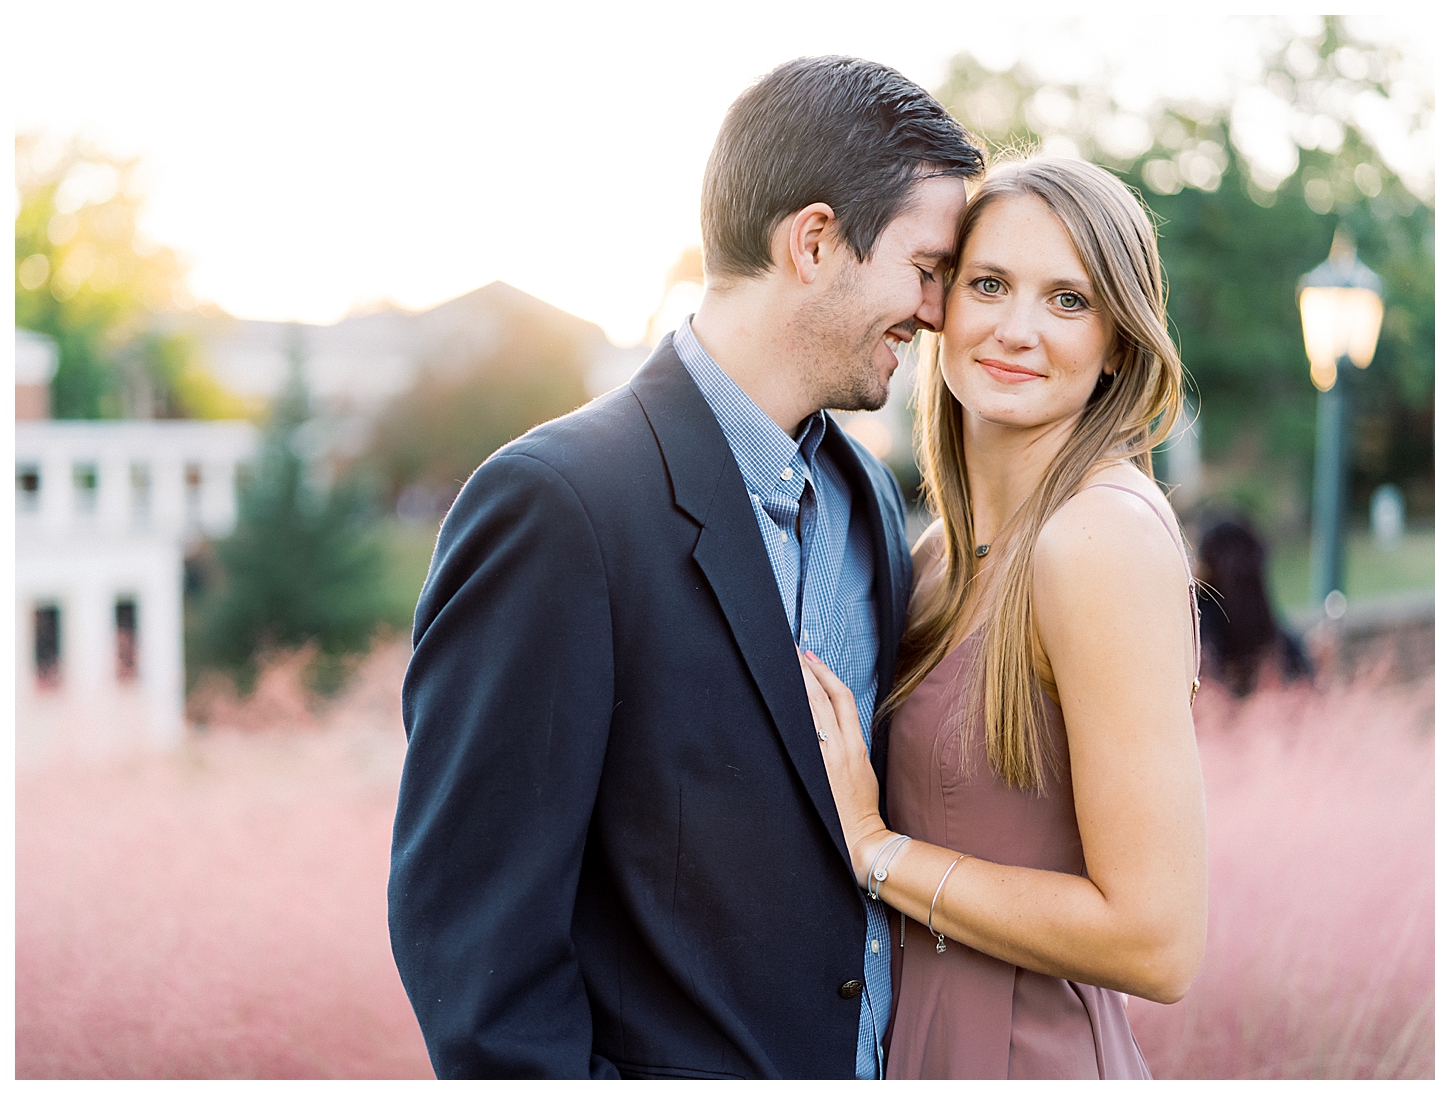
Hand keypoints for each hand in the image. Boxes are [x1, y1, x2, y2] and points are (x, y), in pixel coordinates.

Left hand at [798, 650, 892, 887]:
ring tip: (778, 666)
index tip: (811, 657)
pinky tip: (773, 704)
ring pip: (807, 712)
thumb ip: (848, 746)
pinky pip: (797, 737)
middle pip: (819, 697)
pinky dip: (786, 717)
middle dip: (803, 670)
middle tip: (787, 650)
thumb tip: (831, 727)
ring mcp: (822, 759)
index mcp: (856, 745)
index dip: (826, 673)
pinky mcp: (810, 772)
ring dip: (792, 687)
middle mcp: (839, 746)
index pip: (842, 697)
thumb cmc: (860, 809)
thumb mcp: (862, 770)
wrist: (860, 840)